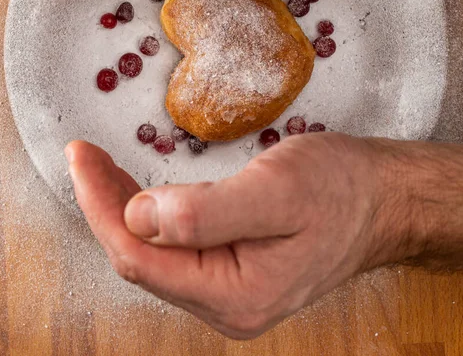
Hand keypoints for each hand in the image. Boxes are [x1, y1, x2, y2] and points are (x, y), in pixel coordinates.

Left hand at [65, 134, 411, 338]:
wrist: (381, 200)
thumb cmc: (339, 188)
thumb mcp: (276, 190)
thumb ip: (205, 212)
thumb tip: (138, 218)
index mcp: (233, 293)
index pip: (139, 256)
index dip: (100, 205)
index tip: (80, 156)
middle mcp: (226, 305)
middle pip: (141, 259)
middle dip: (105, 206)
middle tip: (86, 156)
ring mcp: (231, 293)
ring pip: (155, 255)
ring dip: (124, 211)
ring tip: (104, 169)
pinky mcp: (236, 273)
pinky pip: (177, 250)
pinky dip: (152, 218)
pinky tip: (143, 194)